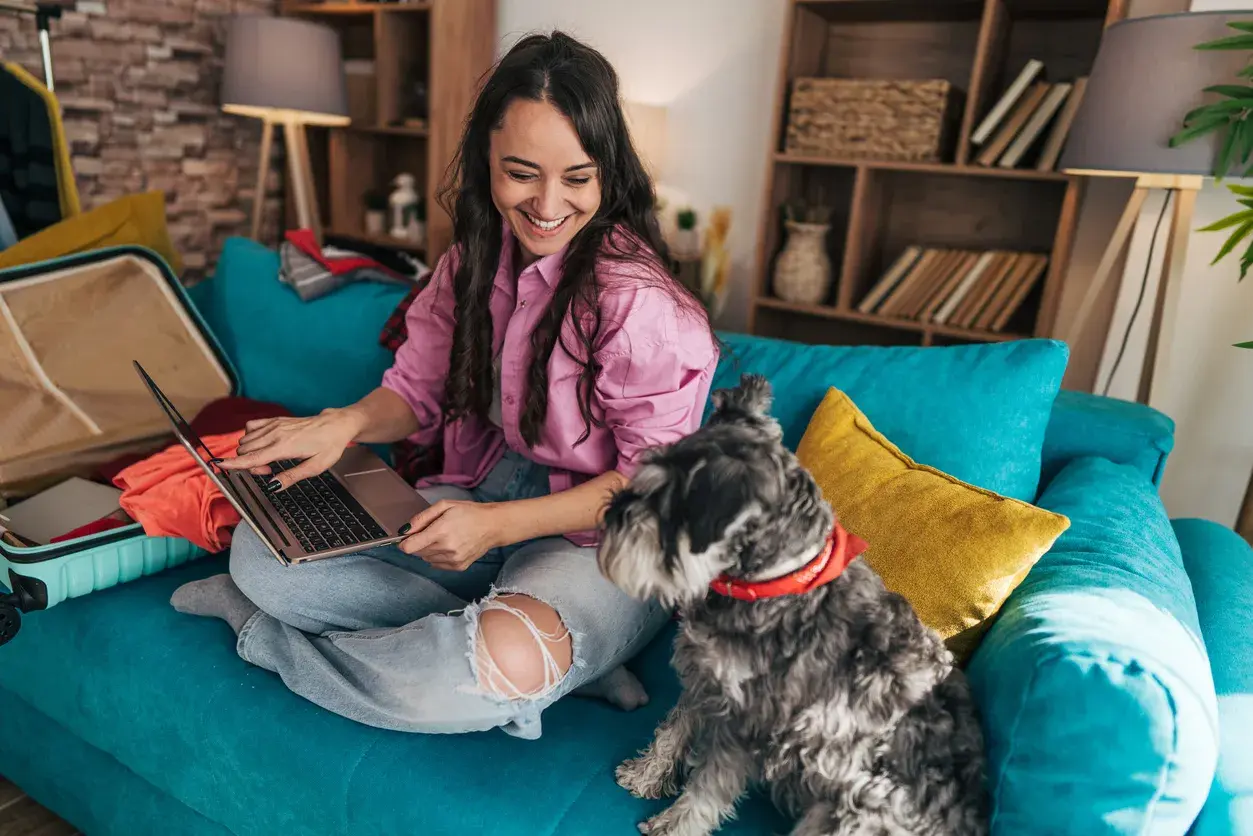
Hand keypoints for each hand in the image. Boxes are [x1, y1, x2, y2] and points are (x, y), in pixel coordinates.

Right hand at [216, 408, 363, 490]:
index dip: (233, 463)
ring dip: (250, 452)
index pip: (252, 457)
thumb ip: (292, 477)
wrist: (336, 425)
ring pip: (245, 440)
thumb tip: (273, 486)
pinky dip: (250, 437)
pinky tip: (263, 444)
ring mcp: (274, 425)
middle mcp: (275, 434)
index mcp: (284, 447)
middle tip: (270, 470)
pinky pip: (251, 427)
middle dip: (250, 464)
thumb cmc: (329, 445)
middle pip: (245, 450)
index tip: (219, 466)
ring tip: (270, 459)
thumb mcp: (316, 467)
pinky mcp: (275, 420)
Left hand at [398, 500, 505, 571]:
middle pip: (416, 553)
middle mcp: (446, 548)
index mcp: (441, 532)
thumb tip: (404, 530)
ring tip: (443, 537)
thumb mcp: (444, 505)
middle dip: (418, 543)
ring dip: (428, 550)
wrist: (493, 525)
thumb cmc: (469, 512)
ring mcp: (453, 560)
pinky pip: (437, 564)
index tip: (407, 537)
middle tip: (431, 531)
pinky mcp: (458, 566)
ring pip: (426, 559)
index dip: (404, 542)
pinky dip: (438, 556)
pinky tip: (449, 546)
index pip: (409, 547)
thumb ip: (422, 518)